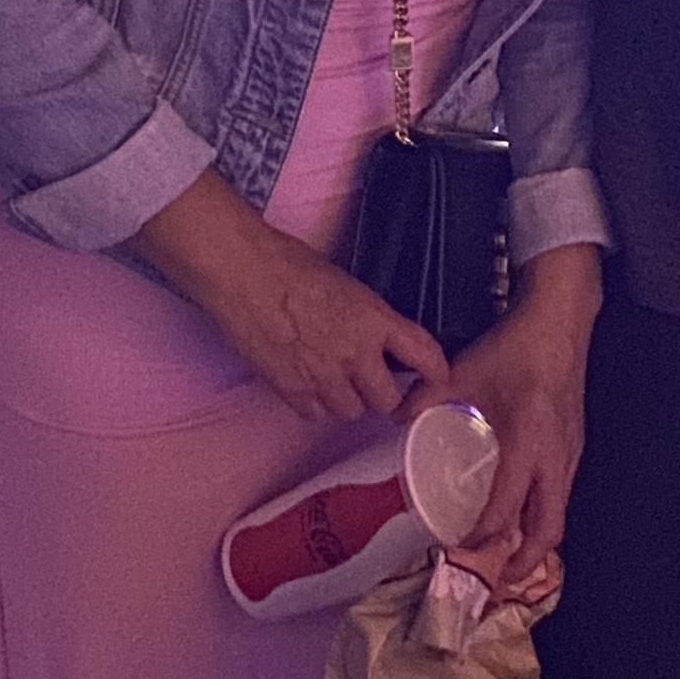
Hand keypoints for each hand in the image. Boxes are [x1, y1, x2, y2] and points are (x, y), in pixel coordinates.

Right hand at [157, 199, 450, 422]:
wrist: (242, 273)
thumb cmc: (287, 264)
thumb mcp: (344, 284)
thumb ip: (365, 317)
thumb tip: (373, 337)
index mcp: (374, 319)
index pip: (423, 353)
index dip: (435, 371)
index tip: (437, 377)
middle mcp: (355, 354)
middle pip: (386, 400)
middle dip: (379, 394)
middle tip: (368, 383)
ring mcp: (323, 376)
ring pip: (349, 412)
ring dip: (344, 400)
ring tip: (329, 378)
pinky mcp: (292, 390)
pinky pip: (314, 414)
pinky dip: (312, 404)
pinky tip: (303, 381)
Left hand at [427, 256, 600, 601]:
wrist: (560, 323)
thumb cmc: (515, 348)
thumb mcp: (465, 370)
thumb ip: (426, 397)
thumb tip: (393, 417)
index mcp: (526, 444)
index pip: (506, 508)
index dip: (483, 534)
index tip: (458, 544)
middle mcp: (554, 458)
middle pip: (548, 528)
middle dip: (524, 559)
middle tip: (499, 578)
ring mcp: (570, 454)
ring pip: (559, 513)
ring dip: (536, 540)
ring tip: (510, 555)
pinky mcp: (574, 446)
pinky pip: (562, 494)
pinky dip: (544, 515)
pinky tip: (524, 513)